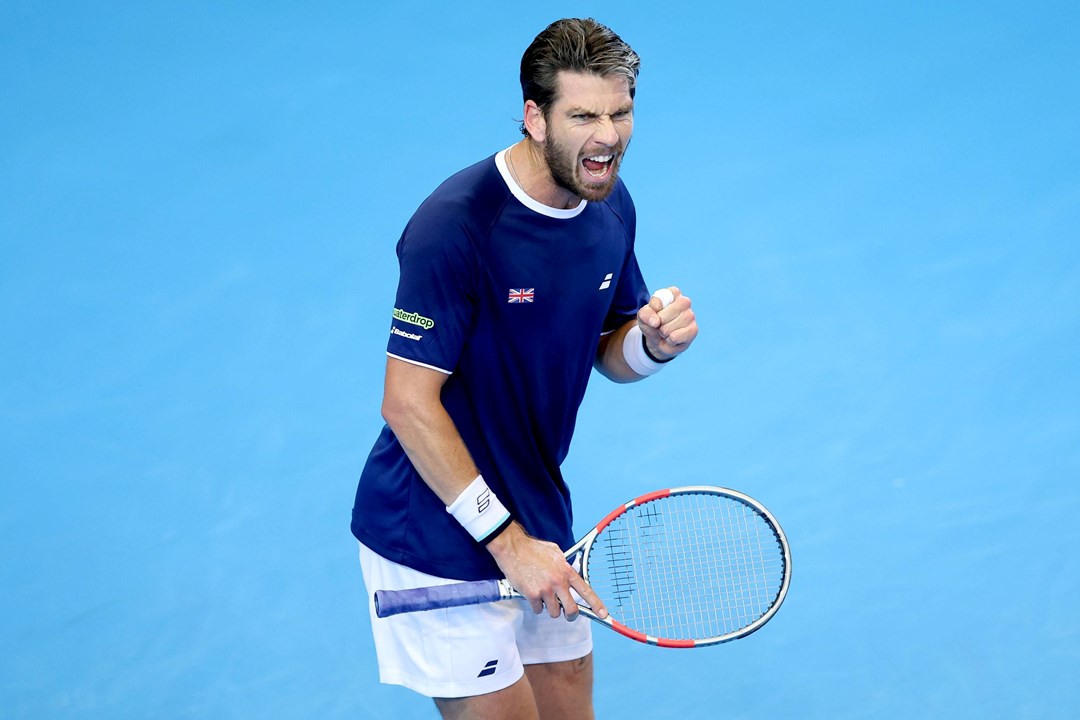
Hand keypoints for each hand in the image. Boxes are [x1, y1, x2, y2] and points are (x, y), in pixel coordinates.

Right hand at [485, 522, 607, 620]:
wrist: (513, 547)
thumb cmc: (533, 549)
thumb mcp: (555, 552)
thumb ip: (564, 565)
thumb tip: (569, 574)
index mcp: (566, 571)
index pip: (586, 591)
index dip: (596, 605)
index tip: (604, 615)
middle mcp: (558, 582)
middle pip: (571, 610)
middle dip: (570, 615)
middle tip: (565, 613)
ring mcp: (546, 590)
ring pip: (554, 612)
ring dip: (549, 607)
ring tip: (542, 595)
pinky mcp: (532, 595)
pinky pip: (538, 609)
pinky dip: (535, 605)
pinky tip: (531, 593)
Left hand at [637, 286, 697, 360]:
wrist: (660, 340)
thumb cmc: (652, 323)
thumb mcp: (643, 316)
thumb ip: (645, 314)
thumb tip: (655, 322)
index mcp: (672, 293)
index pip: (658, 299)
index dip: (652, 309)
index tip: (654, 311)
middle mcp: (684, 301)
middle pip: (662, 316)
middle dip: (657, 324)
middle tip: (660, 324)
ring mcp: (690, 315)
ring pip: (667, 328)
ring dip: (663, 333)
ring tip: (666, 331)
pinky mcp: (693, 329)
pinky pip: (674, 337)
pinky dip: (669, 341)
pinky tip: (673, 338)